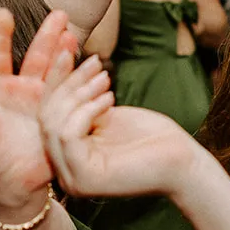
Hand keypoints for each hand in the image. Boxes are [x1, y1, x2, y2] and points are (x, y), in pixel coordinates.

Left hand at [0, 9, 79, 199]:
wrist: (11, 183)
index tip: (2, 13)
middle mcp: (22, 91)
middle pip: (35, 57)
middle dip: (47, 35)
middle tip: (60, 14)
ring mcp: (43, 103)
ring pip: (56, 72)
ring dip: (66, 55)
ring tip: (74, 36)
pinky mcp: (60, 117)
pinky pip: (71, 97)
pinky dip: (81, 83)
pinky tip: (92, 68)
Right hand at [38, 51, 198, 199]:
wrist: (183, 160)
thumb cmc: (151, 136)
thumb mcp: (106, 112)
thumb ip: (80, 101)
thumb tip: (60, 64)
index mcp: (68, 160)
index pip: (47, 115)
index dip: (55, 80)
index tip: (66, 48)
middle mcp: (65, 175)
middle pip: (46, 118)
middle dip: (67, 83)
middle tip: (94, 62)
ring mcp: (73, 180)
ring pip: (54, 124)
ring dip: (79, 93)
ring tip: (106, 78)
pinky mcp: (84, 179)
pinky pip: (68, 134)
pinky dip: (87, 109)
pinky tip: (110, 98)